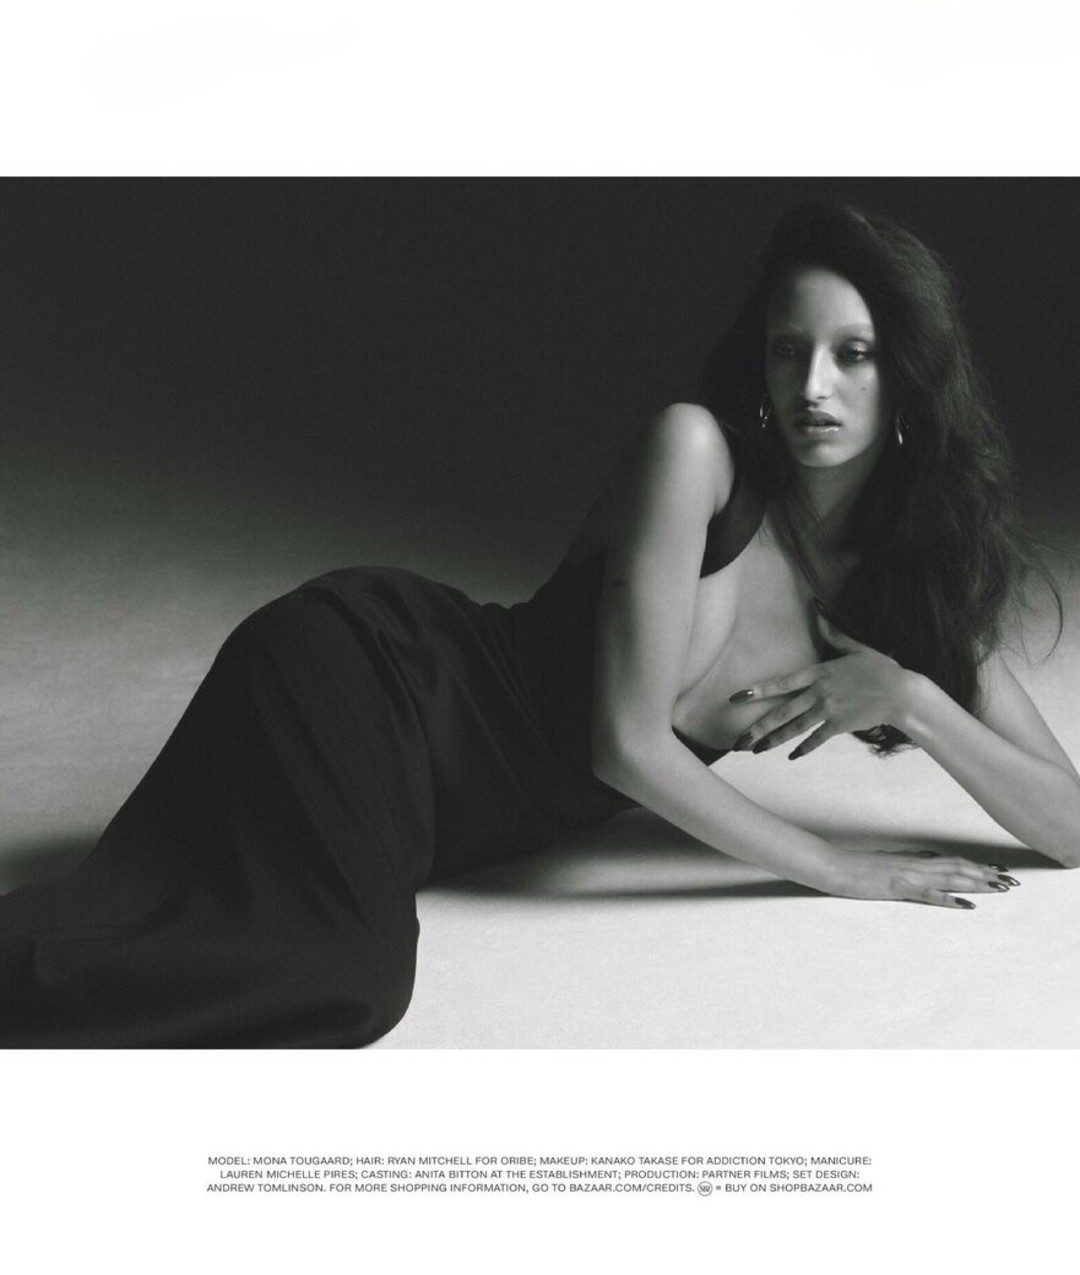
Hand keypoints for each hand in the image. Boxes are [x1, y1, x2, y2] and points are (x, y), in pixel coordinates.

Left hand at [729, 610, 918, 758]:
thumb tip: (817, 609)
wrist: (902, 693)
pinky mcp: (839, 726)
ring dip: (773, 740)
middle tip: (738, 741)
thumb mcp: (855, 647)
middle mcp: (819, 693)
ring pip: (795, 728)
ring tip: (755, 750)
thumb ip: (833, 633)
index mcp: (819, 673)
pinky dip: (803, 748)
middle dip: (758, 728)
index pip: (781, 683)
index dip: (757, 691)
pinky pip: (816, 739)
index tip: (736, 698)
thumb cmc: (880, 669)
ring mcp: (828, 711)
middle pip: (782, 712)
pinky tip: (791, 756)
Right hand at [828, 847, 1018, 908]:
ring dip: (976, 884)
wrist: (832, 865)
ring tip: (999, 889)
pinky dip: (949, 900)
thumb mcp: (886, 861)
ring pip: (950, 878)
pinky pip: (927, 895)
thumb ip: (909, 860)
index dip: (977, 865)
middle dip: (986, 875)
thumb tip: (929, 858)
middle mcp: (915, 864)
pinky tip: (965, 906)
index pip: (952, 861)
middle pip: (958, 868)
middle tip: (1011, 881)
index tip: (998, 870)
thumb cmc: (854, 866)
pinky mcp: (897, 888)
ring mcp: (907, 875)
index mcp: (912, 860)